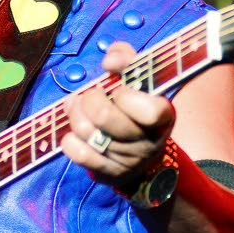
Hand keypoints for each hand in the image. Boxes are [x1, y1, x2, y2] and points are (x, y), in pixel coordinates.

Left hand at [60, 42, 175, 194]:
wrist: (141, 152)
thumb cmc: (135, 105)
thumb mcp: (138, 78)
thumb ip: (126, 58)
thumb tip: (109, 62)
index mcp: (163, 116)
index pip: (149, 110)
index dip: (126, 96)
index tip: (119, 90)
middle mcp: (149, 141)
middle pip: (105, 118)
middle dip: (89, 99)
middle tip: (89, 95)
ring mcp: (129, 161)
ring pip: (88, 134)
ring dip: (75, 115)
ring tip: (75, 106)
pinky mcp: (110, 174)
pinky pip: (80, 155)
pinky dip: (70, 140)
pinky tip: (73, 132)